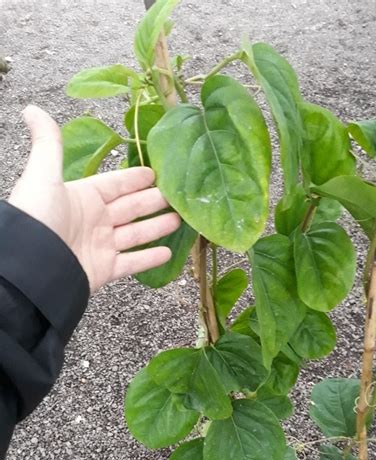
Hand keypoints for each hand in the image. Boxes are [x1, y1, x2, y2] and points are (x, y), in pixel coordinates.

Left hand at [8, 105, 179, 292]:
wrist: (33, 264)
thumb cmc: (39, 217)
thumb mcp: (43, 175)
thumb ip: (49, 145)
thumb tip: (32, 110)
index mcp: (83, 197)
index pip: (115, 184)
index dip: (134, 179)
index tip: (154, 173)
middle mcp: (94, 220)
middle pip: (130, 208)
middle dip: (153, 201)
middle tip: (176, 195)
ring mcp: (101, 246)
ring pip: (135, 234)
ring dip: (157, 227)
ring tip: (179, 219)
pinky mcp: (105, 269)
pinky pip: (132, 263)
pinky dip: (149, 258)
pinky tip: (168, 253)